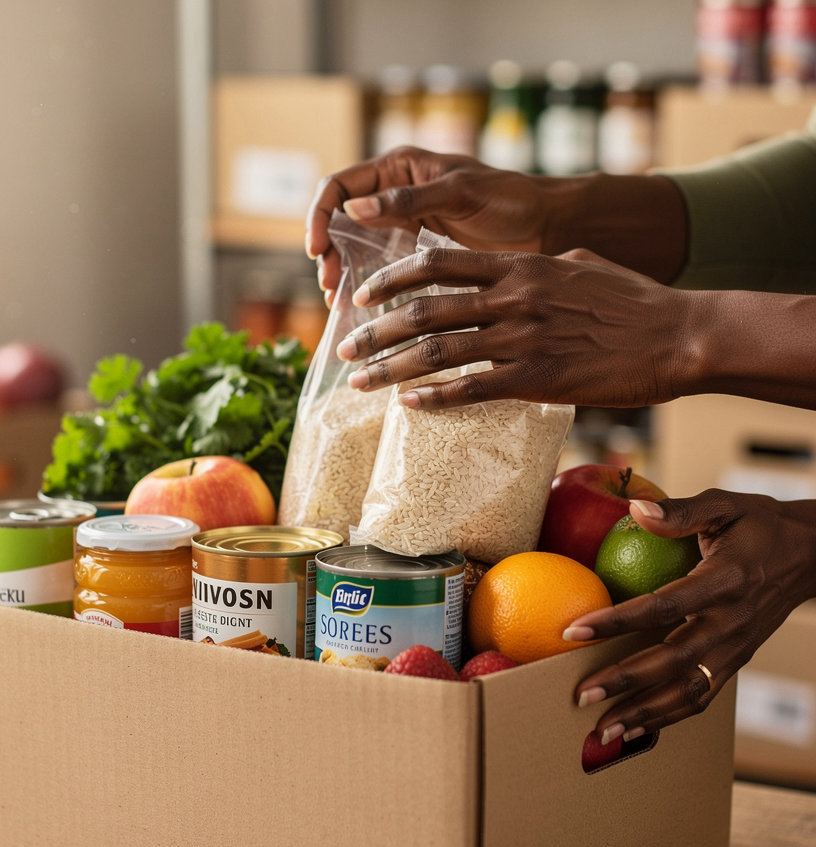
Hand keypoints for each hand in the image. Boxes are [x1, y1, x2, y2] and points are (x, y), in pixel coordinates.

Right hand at [306, 146, 549, 299]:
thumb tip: (354, 208)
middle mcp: (394, 196)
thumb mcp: (459, 194)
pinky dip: (365, 286)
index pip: (339, 187)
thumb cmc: (509, 199)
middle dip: (328, 251)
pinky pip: (378, 268)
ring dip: (341, 272)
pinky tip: (360, 309)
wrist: (545, 226)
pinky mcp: (415, 254)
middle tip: (330, 284)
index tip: (317, 250)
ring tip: (338, 303)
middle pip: (339, 221)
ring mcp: (402, 226)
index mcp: (398, 169)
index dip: (320, 216)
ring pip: (353, 247)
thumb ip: (408, 201)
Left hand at [336, 245, 703, 409]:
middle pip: (423, 311)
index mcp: (519, 266)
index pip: (437, 264)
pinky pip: (471, 390)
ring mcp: (522, 338)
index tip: (361, 295)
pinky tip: (409, 407)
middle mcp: (512, 297)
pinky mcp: (536, 378)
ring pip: (437, 351)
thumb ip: (542, 265)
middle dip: (374, 331)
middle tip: (343, 348)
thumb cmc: (635, 302)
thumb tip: (521, 267)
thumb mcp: (583, 264)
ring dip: (390, 369)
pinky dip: (434, 399)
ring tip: (359, 383)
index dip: (390, 279)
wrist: (678, 335)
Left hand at [566, 491, 815, 742]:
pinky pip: (700, 697)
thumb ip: (681, 510)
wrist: (813, 556)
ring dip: (644, 713)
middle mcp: (731, 622)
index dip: (617, 621)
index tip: (574, 631)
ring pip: (687, 691)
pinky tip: (634, 728)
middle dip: (624, 681)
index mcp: (725, 581)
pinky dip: (667, 718)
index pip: (663, 606)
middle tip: (580, 694)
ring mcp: (735, 648)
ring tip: (601, 729)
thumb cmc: (759, 526)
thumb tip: (635, 509)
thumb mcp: (726, 505)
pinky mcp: (735, 662)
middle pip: (672, 660)